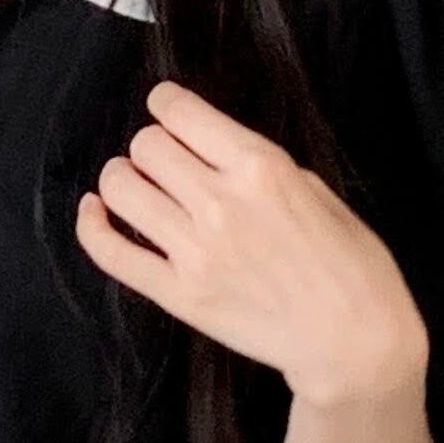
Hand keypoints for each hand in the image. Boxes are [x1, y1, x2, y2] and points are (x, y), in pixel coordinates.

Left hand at [75, 81, 427, 408]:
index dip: (165, 104)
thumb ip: (259, 166)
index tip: (165, 109)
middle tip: (161, 161)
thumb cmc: (348, 263)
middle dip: (150, 146)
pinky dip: (92, 227)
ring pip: (121, 189)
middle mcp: (221, 203)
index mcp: (260, 167)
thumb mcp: (315, 189)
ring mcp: (195, 252)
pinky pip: (112, 253)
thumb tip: (211, 152)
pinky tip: (93, 211)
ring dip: (120, 179)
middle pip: (146, 147)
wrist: (351, 338)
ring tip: (132, 184)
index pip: (181, 113)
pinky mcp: (178, 295)